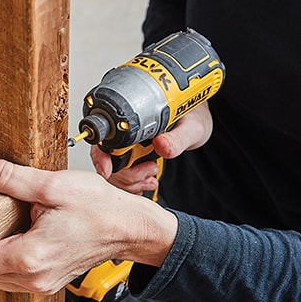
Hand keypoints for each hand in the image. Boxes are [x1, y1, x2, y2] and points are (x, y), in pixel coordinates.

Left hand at [0, 158, 177, 293]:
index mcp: (30, 258)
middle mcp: (34, 279)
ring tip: (15, 224)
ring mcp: (42, 285)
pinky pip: (16, 277)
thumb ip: (8, 178)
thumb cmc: (99, 208)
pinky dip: (13, 258)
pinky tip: (26, 235)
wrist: (130, 227)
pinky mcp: (48, 283)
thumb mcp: (52, 185)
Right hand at [91, 103, 213, 192]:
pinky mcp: (134, 157)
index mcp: (134, 120)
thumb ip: (177, 138)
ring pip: (114, 173)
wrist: (198, 120)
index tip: (108, 170)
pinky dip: (134, 185)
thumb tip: (160, 144)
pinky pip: (123, 177)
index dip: (101, 157)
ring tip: (152, 174)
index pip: (104, 140)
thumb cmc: (193, 117)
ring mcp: (128, 146)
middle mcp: (127, 134)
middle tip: (150, 170)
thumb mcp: (191, 127)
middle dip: (126, 175)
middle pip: (107, 161)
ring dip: (131, 182)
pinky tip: (148, 180)